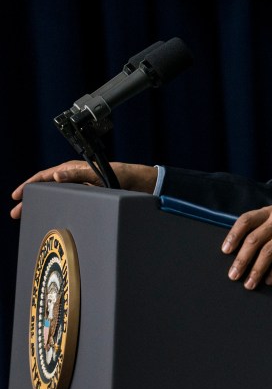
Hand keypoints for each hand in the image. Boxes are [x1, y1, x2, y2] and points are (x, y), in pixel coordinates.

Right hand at [10, 160, 156, 219]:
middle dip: (30, 199)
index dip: (29, 184)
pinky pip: (67, 203)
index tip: (16, 195)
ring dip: (41, 206)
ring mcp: (80, 188)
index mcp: (74, 169)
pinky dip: (56, 209)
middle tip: (16, 213)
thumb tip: (55, 176)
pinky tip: (51, 218)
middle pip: (46, 188)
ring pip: (55, 196)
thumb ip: (77, 173)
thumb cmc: (122, 174)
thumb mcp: (98, 173)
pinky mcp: (87, 196)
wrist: (139, 183)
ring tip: (29, 217)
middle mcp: (75, 178)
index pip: (45, 176)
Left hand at [221, 203, 271, 289]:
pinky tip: (270, 280)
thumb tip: (244, 245)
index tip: (225, 251)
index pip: (246, 219)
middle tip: (233, 276)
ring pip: (267, 252)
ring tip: (249, 284)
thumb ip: (267, 224)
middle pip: (254, 239)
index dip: (233, 235)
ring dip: (256, 270)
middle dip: (241, 260)